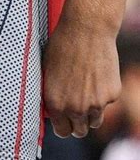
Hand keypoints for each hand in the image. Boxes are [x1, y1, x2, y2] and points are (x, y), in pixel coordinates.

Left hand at [42, 16, 121, 138]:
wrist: (87, 28)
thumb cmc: (63, 44)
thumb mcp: (48, 71)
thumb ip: (52, 94)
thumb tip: (53, 109)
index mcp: (56, 104)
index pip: (62, 131)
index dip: (64, 125)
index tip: (65, 119)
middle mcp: (76, 108)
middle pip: (80, 131)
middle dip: (78, 122)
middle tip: (77, 108)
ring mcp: (97, 103)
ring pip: (96, 120)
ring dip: (92, 111)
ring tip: (87, 88)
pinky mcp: (112, 94)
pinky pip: (107, 101)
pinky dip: (104, 92)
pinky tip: (97, 73)